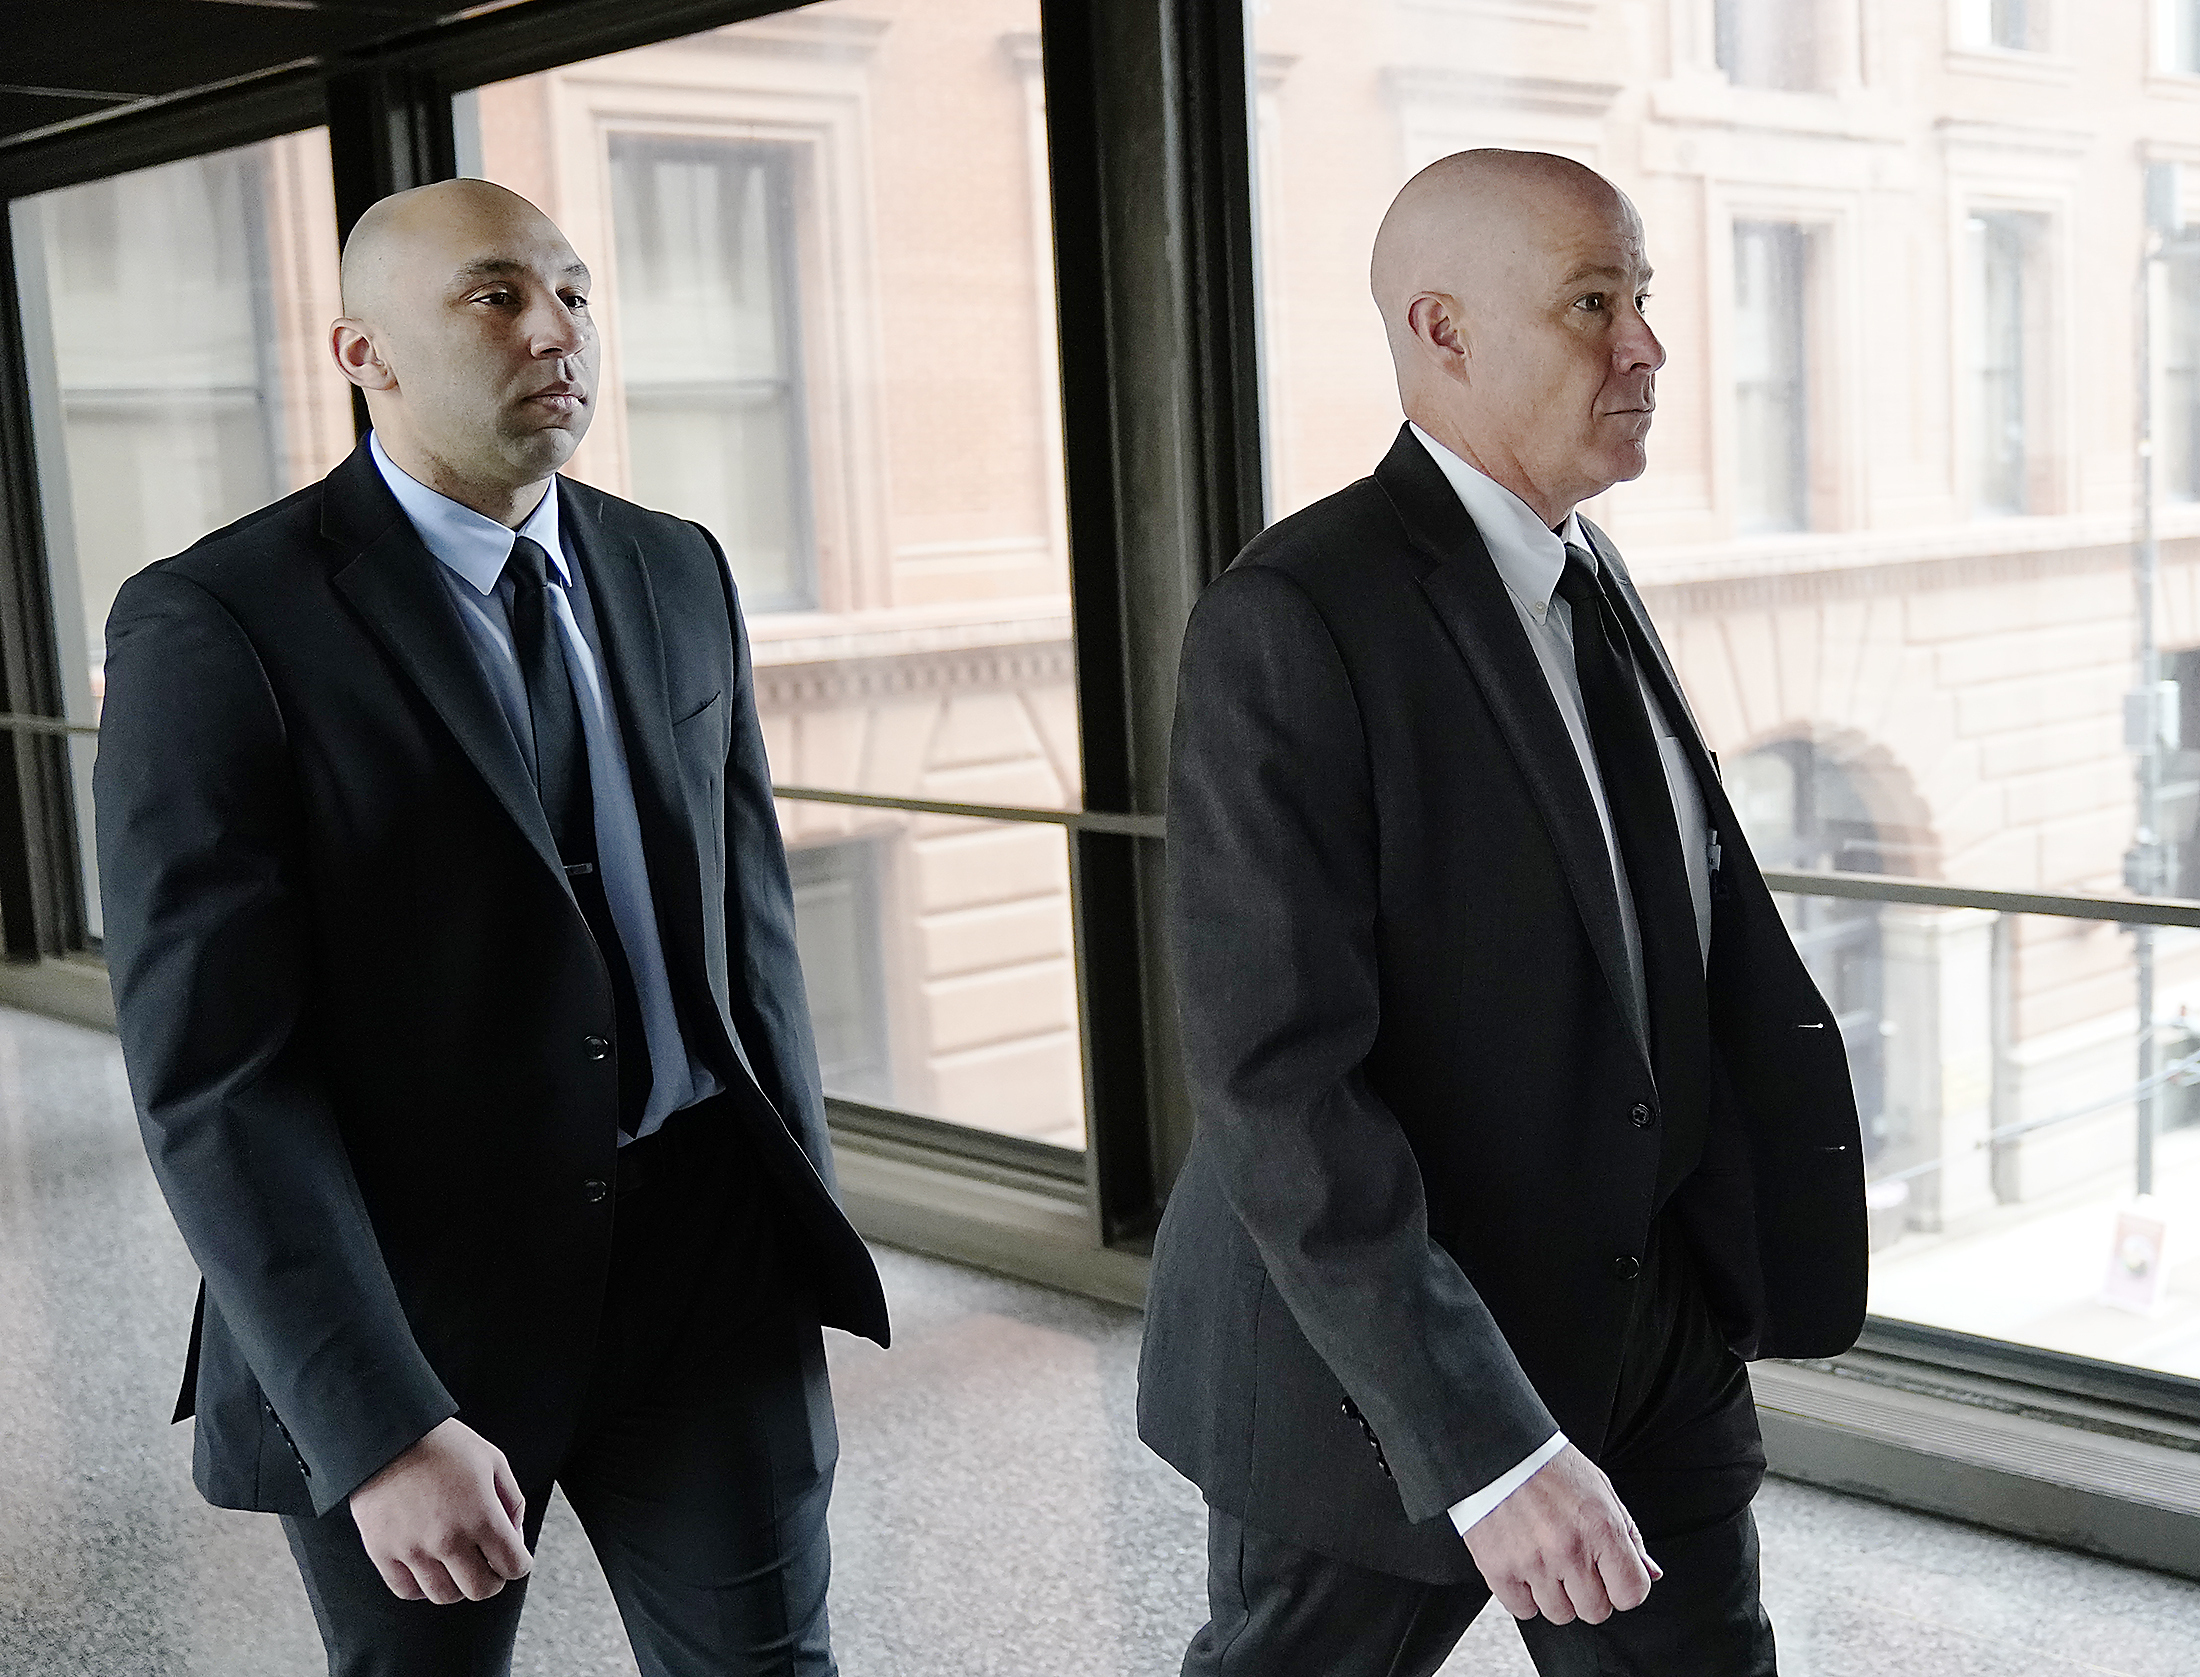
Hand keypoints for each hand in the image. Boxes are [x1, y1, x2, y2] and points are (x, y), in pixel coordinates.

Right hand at [348, 1417, 531, 1603]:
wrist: (388, 1435)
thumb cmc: (443, 1444)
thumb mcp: (493, 1461)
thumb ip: (512, 1501)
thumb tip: (514, 1536)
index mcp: (481, 1516)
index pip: (513, 1566)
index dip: (518, 1563)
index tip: (512, 1556)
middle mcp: (448, 1540)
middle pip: (481, 1590)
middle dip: (492, 1579)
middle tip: (486, 1564)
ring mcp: (413, 1550)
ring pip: (444, 1596)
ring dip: (456, 1584)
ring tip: (455, 1564)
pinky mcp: (383, 1553)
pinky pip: (407, 1591)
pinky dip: (421, 1586)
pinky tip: (427, 1567)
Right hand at [1462, 1444, 1659, 1624]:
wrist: (1495, 1448)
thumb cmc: (1549, 1466)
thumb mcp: (1600, 1489)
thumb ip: (1629, 1534)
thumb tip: (1650, 1572)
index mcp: (1600, 1528)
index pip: (1631, 1594)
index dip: (1623, 1587)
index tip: (1611, 1575)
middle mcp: (1568, 1549)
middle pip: (1595, 1611)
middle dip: (1589, 1593)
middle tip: (1574, 1566)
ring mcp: (1532, 1562)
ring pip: (1559, 1614)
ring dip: (1556, 1595)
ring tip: (1545, 1562)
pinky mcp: (1499, 1569)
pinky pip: (1522, 1610)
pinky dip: (1524, 1595)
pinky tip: (1523, 1566)